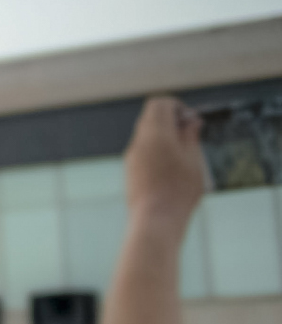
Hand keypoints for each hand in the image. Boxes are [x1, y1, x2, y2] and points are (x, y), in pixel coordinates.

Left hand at [124, 96, 207, 234]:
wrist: (155, 219)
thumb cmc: (178, 191)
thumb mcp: (194, 161)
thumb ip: (190, 136)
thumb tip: (191, 121)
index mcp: (155, 133)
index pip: (159, 104)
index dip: (176, 105)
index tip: (190, 118)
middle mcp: (139, 141)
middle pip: (150, 117)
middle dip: (170, 119)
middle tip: (190, 133)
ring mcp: (132, 155)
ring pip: (146, 134)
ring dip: (164, 135)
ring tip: (184, 152)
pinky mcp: (130, 168)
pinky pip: (143, 149)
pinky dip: (156, 148)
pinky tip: (171, 165)